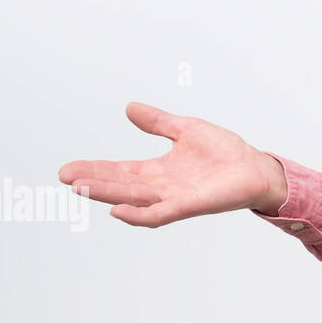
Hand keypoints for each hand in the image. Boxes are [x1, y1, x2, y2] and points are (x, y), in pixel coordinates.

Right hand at [58, 102, 288, 227]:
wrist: (256, 167)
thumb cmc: (225, 151)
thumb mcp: (186, 129)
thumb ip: (158, 122)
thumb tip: (130, 107)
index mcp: (158, 170)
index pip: (119, 170)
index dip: (95, 169)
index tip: (68, 169)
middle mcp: (160, 187)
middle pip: (120, 185)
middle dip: (93, 182)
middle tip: (65, 177)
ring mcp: (173, 198)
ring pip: (133, 199)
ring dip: (108, 194)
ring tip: (81, 188)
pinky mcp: (189, 205)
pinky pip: (159, 214)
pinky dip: (138, 215)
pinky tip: (118, 210)